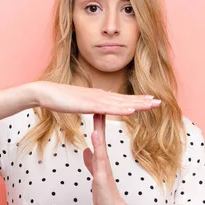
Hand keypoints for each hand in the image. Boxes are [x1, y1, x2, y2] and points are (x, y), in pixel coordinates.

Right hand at [32, 81, 160, 116]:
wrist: (45, 92)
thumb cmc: (59, 98)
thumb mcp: (79, 103)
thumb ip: (90, 104)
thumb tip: (98, 106)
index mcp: (98, 96)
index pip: (121, 99)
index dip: (136, 100)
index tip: (150, 101)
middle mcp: (100, 95)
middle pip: (125, 99)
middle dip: (143, 101)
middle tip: (159, 102)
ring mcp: (95, 99)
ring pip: (120, 103)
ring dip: (137, 104)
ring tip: (152, 105)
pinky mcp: (88, 105)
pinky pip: (108, 108)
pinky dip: (121, 109)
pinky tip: (132, 111)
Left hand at [82, 113, 134, 204]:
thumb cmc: (105, 194)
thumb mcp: (95, 175)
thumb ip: (91, 162)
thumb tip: (86, 150)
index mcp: (101, 159)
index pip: (99, 136)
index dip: (98, 120)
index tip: (96, 104)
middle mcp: (104, 160)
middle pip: (102, 136)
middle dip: (100, 118)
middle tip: (100, 100)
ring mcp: (104, 168)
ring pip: (101, 146)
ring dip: (100, 130)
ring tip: (98, 115)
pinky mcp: (102, 178)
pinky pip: (99, 162)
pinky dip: (97, 150)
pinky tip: (94, 141)